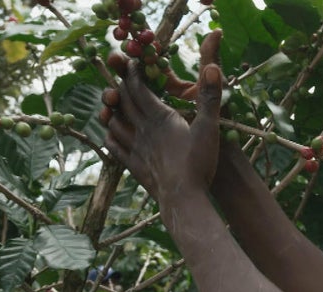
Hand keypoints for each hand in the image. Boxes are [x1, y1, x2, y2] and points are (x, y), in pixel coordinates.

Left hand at [103, 30, 223, 203]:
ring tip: (113, 103)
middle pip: (124, 102)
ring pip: (114, 122)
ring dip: (112, 110)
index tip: (130, 61)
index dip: (132, 72)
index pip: (138, 88)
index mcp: (160, 117)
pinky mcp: (134, 166)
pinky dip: (110, 135)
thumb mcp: (210, 127)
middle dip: (120, 86)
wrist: (184, 199)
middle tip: (120, 77)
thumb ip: (210, 96)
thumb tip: (212, 67)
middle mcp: (143, 130)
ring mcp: (136, 148)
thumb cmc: (199, 163)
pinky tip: (112, 133)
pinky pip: (115, 147)